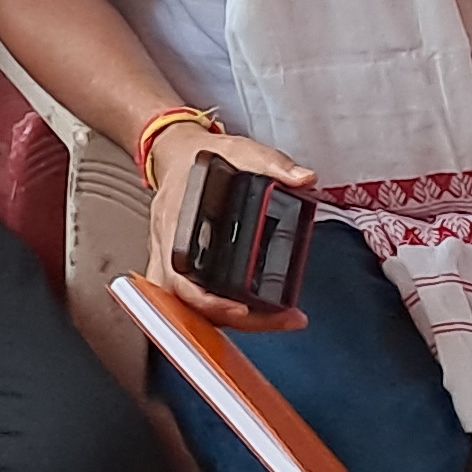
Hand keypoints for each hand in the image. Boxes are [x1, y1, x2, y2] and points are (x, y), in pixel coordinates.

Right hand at [144, 124, 318, 330]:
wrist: (176, 152)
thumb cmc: (201, 158)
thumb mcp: (239, 151)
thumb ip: (271, 163)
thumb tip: (302, 179)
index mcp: (177, 222)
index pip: (178, 276)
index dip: (205, 301)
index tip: (239, 310)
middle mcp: (169, 246)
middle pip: (183, 302)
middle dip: (227, 320)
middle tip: (275, 320)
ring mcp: (171, 258)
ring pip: (186, 306)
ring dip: (226, 320)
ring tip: (275, 319)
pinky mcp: (181, 266)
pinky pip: (192, 299)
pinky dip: (221, 312)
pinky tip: (255, 312)